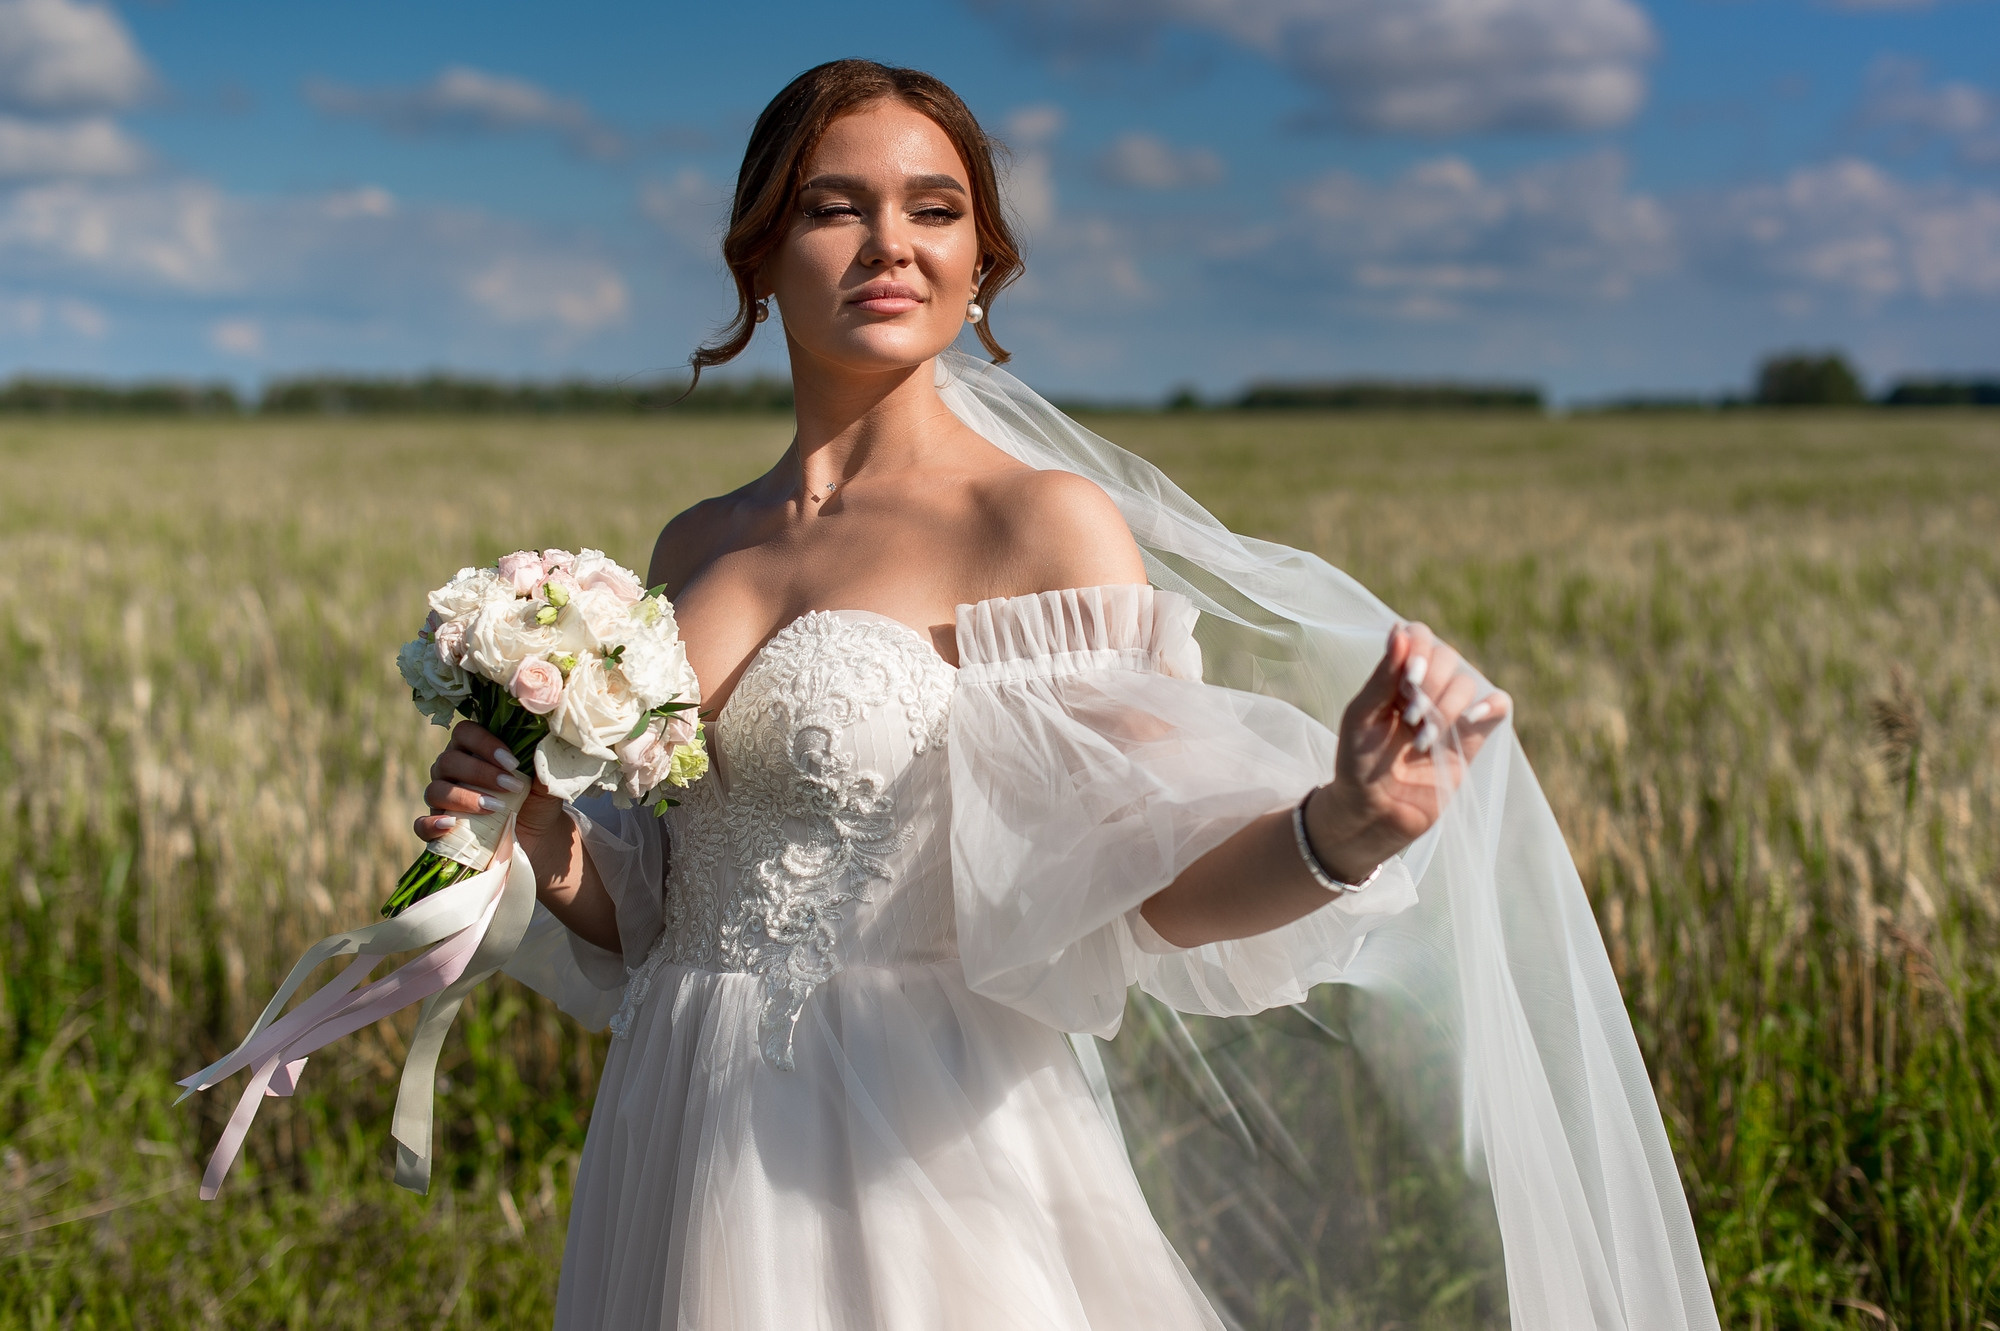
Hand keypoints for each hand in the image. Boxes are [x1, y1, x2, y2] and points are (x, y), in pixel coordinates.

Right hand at [417, 721, 568, 857]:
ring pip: (435, 790)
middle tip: (512, 787)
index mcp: (473, 749)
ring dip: (465, 798)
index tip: (513, 763)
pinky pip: (421, 824)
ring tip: (496, 807)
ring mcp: (442, 799)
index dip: (485, 744)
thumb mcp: (545, 780)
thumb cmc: (537, 798)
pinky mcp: (439, 828)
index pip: (465, 732)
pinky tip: (451, 825)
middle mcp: (452, 770)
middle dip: (481, 773)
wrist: (537, 834)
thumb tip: (542, 748)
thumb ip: (542, 763)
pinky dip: (432, 825)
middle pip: (448, 761)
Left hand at [1305, 622, 1511, 881]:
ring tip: (1421, 740)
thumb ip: (1383, 675)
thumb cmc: (1356, 763)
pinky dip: (1491, 705)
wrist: (1373, 813)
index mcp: (1395, 676)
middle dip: (1429, 686)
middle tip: (1409, 718)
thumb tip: (1400, 629)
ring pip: (1468, 683)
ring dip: (1446, 709)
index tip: (1406, 680)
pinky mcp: (1472, 738)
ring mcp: (1451, 712)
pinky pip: (1499, 706)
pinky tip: (1469, 722)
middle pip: (1447, 657)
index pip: (1419, 636)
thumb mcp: (1360, 717)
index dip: (1419, 650)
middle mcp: (1426, 688)